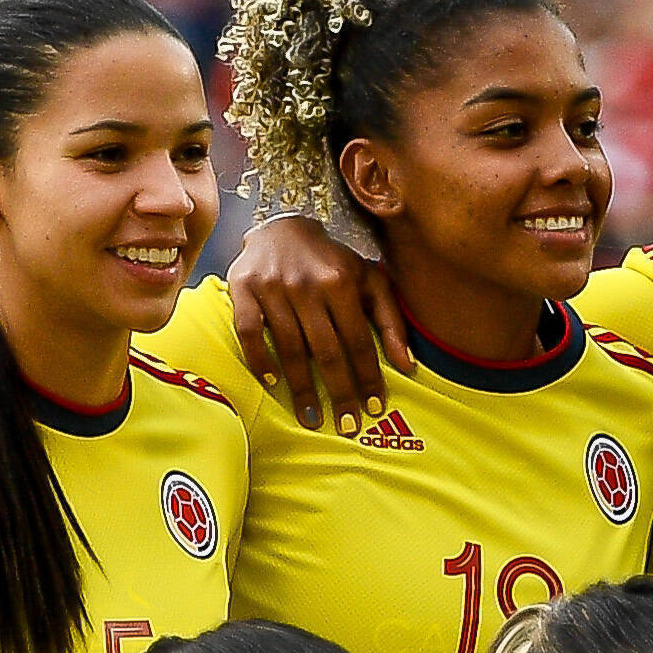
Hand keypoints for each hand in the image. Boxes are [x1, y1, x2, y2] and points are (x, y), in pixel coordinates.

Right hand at [227, 213, 409, 429]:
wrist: (281, 226)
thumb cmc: (331, 262)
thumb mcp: (369, 280)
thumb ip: (391, 320)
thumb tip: (408, 366)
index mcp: (341, 281)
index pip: (358, 341)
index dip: (368, 377)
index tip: (374, 408)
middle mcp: (307, 285)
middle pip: (326, 350)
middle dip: (339, 392)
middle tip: (347, 425)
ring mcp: (273, 286)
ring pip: (289, 347)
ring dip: (301, 388)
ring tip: (312, 419)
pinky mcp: (243, 288)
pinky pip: (249, 331)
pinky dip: (259, 359)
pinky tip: (271, 382)